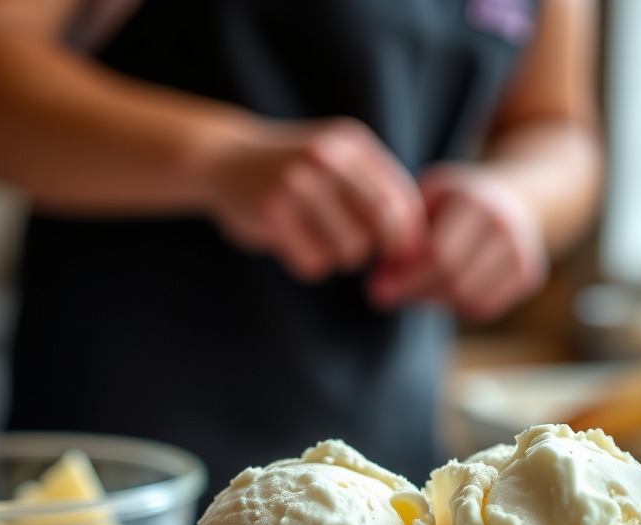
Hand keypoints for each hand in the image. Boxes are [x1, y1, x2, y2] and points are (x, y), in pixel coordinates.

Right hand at [202, 116, 426, 281]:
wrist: (223, 160)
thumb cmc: (294, 172)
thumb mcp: (338, 164)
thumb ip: (376, 191)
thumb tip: (418, 244)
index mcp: (352, 144)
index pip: (402, 200)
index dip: (406, 236)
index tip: (394, 253)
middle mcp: (327, 158)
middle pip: (382, 225)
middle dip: (377, 249)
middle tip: (357, 251)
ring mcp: (298, 184)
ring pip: (350, 250)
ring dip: (338, 256)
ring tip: (315, 237)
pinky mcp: (272, 213)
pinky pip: (313, 263)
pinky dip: (307, 263)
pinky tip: (290, 243)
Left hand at [366, 163, 548, 321]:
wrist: (514, 200)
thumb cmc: (454, 202)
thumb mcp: (426, 200)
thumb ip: (403, 235)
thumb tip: (381, 283)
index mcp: (476, 201)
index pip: (439, 254)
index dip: (405, 277)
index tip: (376, 289)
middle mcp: (506, 227)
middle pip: (455, 281)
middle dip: (415, 293)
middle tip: (386, 296)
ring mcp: (523, 253)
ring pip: (469, 300)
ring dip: (435, 301)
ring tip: (418, 286)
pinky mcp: (530, 276)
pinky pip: (485, 308)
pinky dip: (459, 307)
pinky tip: (446, 289)